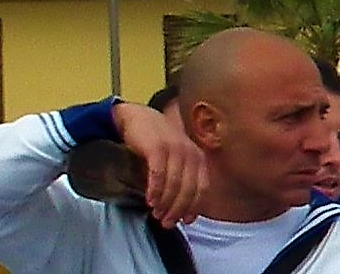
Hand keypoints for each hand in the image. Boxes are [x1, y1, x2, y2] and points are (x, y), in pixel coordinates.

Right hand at [114, 101, 205, 226]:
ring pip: (174, 184)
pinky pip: (158, 174)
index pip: (202, 187)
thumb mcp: (175, 159)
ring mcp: (174, 148)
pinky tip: (150, 200)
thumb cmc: (157, 143)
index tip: (185, 221)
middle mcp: (189, 152)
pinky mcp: (157, 147)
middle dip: (178, 209)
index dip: (194, 206)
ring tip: (156, 214)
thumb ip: (182, 179)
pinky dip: (155, 190)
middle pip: (188, 188)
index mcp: (197, 156)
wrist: (137, 118)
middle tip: (166, 222)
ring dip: (165, 203)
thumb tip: (186, 213)